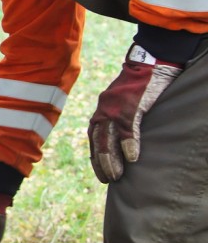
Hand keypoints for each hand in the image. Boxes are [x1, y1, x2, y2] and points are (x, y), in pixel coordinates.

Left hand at [88, 44, 181, 182]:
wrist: (149, 62)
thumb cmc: (138, 85)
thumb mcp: (123, 102)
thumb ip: (118, 118)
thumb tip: (121, 141)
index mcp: (101, 109)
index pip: (93, 137)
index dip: (96, 156)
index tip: (101, 173)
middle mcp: (103, 109)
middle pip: (98, 141)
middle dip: (102, 162)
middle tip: (108, 180)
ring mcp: (116, 108)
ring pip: (109, 138)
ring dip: (112, 159)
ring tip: (117, 176)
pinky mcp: (131, 105)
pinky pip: (128, 128)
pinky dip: (129, 144)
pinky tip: (132, 159)